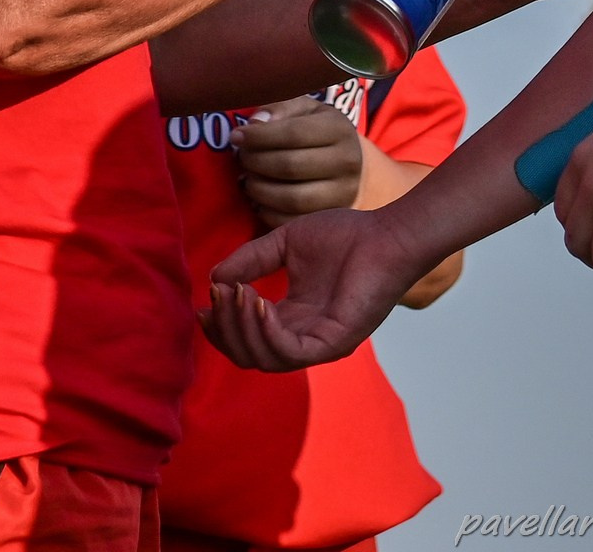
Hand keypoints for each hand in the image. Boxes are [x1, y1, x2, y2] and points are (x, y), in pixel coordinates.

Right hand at [204, 206, 428, 371]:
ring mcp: (321, 344)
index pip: (247, 337)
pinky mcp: (335, 343)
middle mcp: (305, 337)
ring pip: (264, 359)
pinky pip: (289, 352)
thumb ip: (251, 260)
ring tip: (236, 295)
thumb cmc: (346, 234)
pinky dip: (266, 332)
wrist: (387, 233)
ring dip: (241, 329)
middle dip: (225, 330)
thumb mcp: (285, 243)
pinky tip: (258, 304)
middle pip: (249, 355)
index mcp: (294, 318)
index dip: (222, 325)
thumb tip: (214, 279)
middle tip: (216, 298)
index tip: (205, 301)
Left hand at [236, 97, 362, 226]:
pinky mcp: (331, 218)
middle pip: (290, 166)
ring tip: (247, 179)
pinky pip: (291, 222)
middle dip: (255, 162)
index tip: (236, 137)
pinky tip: (257, 199)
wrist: (348, 164)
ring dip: (258, 189)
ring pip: (291, 198)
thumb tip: (256, 123)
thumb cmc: (317, 131)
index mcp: (339, 129)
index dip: (259, 136)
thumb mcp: (304, 110)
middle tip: (240, 158)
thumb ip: (280, 108)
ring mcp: (343, 194)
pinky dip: (266, 212)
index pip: (293, 133)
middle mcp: (347, 162)